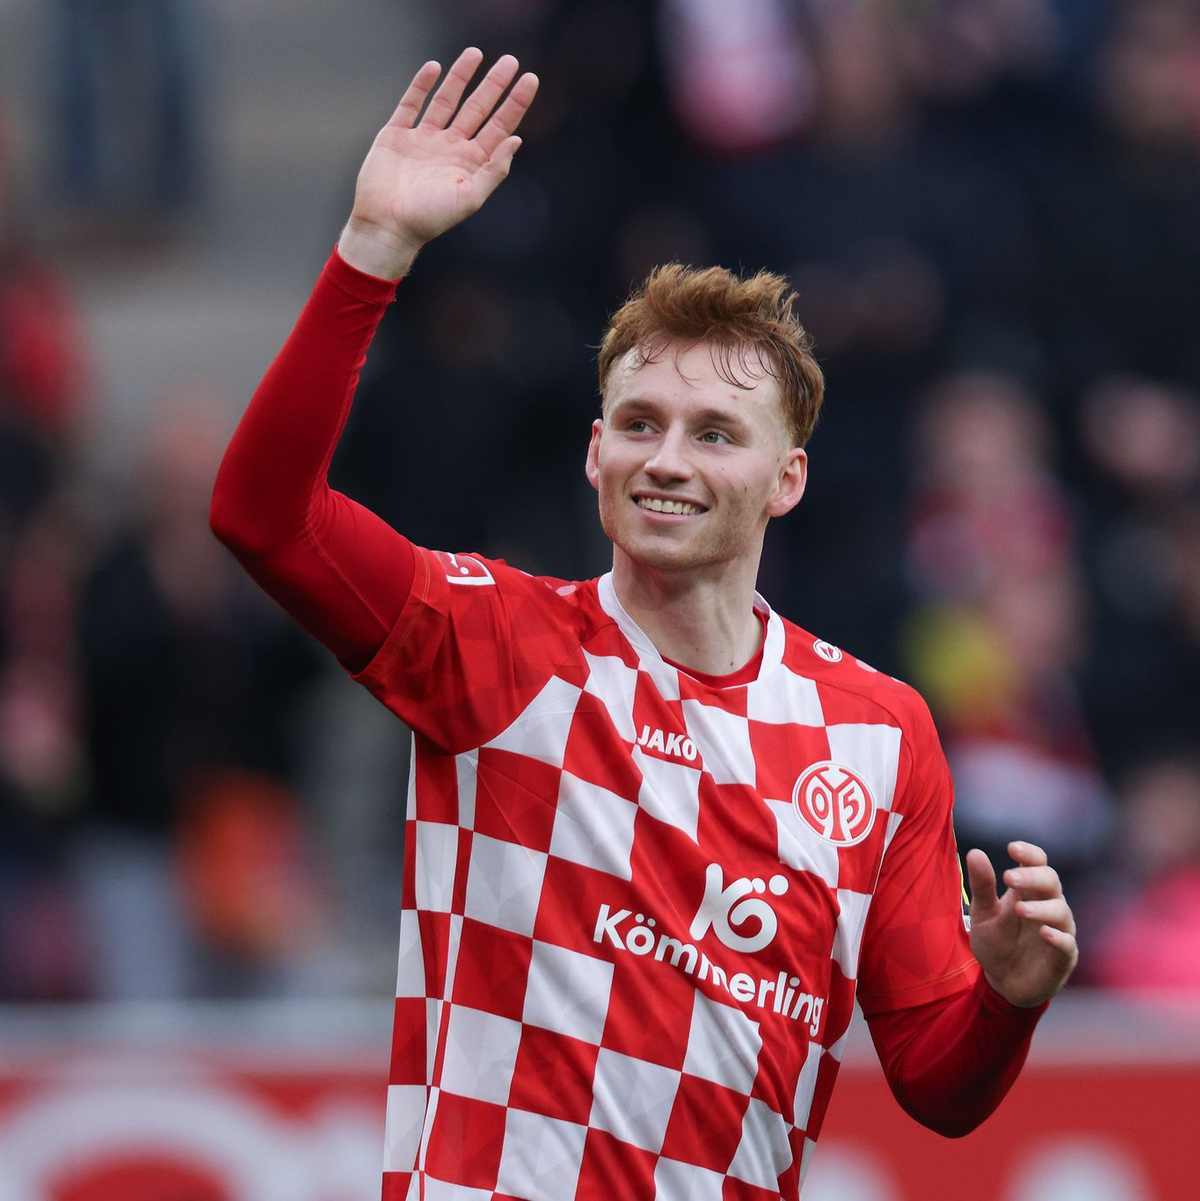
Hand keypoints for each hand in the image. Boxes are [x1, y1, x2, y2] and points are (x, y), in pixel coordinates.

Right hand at [338, 48, 538, 278]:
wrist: (387, 226)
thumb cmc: (429, 219)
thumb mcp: (470, 198)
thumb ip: (494, 170)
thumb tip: (516, 140)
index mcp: (470, 163)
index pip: (498, 127)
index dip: (515, 103)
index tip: (530, 79)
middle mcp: (450, 148)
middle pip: (477, 108)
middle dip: (494, 84)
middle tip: (511, 61)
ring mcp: (423, 140)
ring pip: (446, 100)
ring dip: (461, 77)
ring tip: (475, 53)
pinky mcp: (397, 135)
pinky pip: (411, 104)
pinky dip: (422, 85)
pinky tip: (434, 68)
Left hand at [967, 841, 1077, 1007]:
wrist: (1003, 982)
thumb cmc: (996, 942)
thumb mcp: (983, 913)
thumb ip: (982, 885)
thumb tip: (975, 852)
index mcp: (1029, 891)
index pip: (1038, 863)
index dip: (1030, 854)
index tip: (1013, 848)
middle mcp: (1048, 906)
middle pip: (1051, 881)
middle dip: (1032, 876)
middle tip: (1008, 877)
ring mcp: (1058, 930)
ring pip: (1061, 911)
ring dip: (1041, 908)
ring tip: (1019, 909)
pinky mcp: (1063, 957)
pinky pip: (1067, 944)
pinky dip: (1058, 937)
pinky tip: (1044, 932)